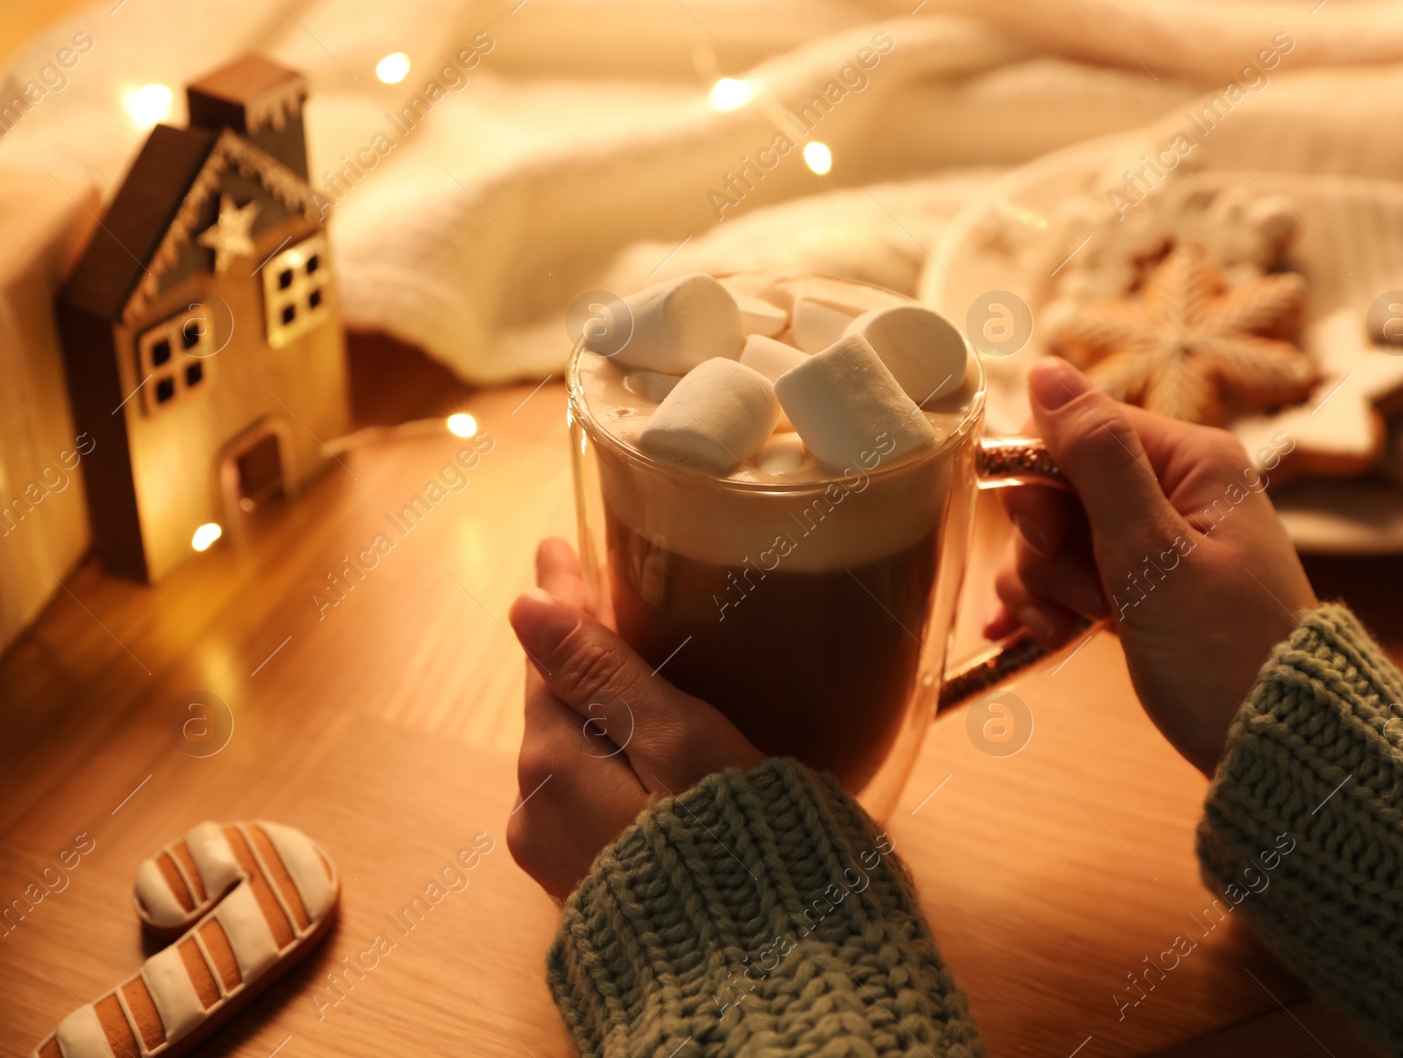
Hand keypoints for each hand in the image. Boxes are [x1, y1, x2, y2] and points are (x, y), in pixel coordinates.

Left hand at [506, 538, 763, 899]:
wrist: (752, 984)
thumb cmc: (730, 847)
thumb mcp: (677, 743)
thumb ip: (602, 673)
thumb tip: (523, 604)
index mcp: (553, 760)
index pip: (551, 652)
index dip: (565, 595)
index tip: (560, 545)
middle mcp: (537, 809)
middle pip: (556, 703)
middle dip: (576, 650)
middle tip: (598, 591)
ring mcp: (559, 856)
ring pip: (572, 752)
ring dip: (595, 706)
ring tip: (628, 665)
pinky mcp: (591, 887)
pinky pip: (590, 797)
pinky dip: (611, 757)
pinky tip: (642, 750)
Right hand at [988, 358, 1316, 774]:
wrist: (1277, 748)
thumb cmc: (1225, 652)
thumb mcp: (1152, 551)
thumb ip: (1096, 457)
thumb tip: (1048, 368)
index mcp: (1189, 460)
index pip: (1074, 428)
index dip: (1038, 481)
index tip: (1048, 540)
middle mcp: (1173, 488)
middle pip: (1056, 485)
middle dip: (1044, 546)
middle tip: (1083, 593)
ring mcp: (1156, 539)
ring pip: (1054, 536)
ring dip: (1046, 584)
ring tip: (1075, 628)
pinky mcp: (1141, 585)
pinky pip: (1070, 574)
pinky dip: (1051, 604)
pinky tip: (1039, 636)